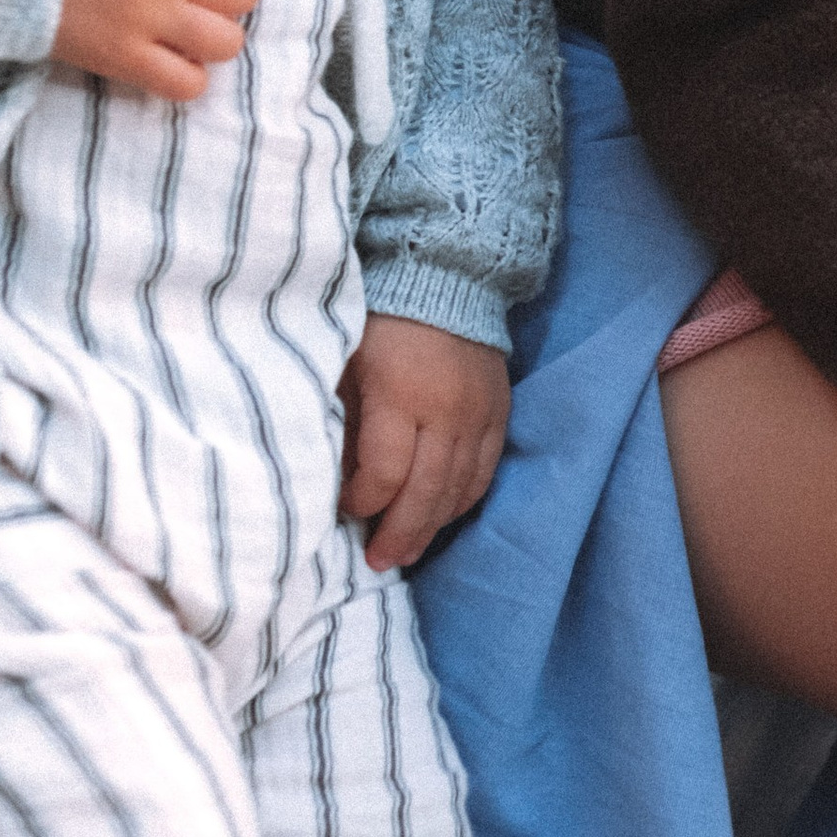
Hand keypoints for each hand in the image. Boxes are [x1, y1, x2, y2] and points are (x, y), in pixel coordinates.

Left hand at [341, 317, 510, 571]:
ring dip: (431, 527)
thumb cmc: (380, 317)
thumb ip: (342, 417)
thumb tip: (336, 475)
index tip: (344, 510)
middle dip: (399, 534)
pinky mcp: (500, 414)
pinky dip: (461, 501)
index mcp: (401, 396)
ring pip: (459, 490)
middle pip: (425, 492)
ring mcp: (480, 416)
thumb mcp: (345, 359)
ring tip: (407, 552)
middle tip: (378, 563)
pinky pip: (484, 472)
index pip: (384, 472)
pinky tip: (440, 516)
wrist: (447, 273)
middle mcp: (447, 412)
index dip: (362, 501)